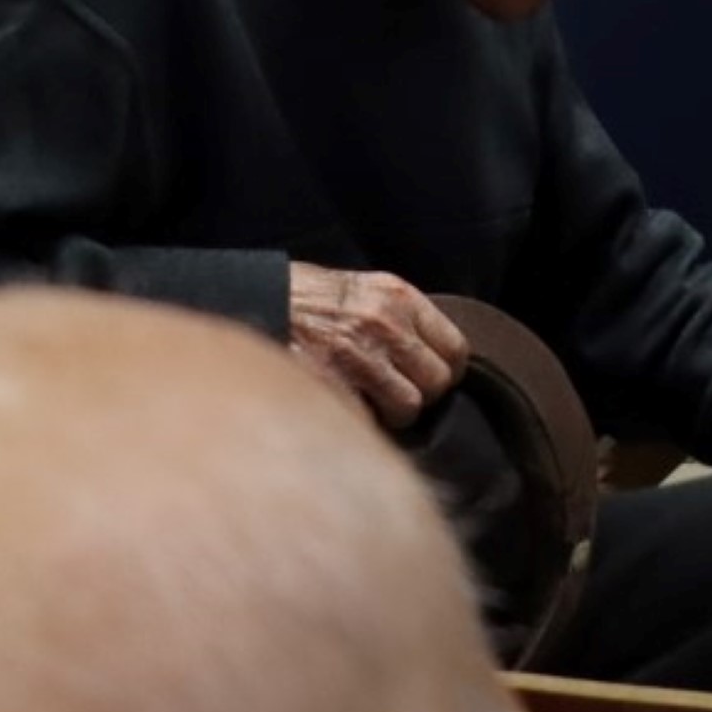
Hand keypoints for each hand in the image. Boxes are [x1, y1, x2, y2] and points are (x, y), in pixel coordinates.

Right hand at [286, 262, 468, 427]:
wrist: (255, 297)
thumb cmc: (307, 296)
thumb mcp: (364, 289)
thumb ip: (400, 317)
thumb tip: (428, 354)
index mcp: (400, 298)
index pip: (456, 348)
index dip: (447, 371)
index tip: (430, 379)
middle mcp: (386, 326)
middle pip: (438, 382)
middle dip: (423, 396)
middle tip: (400, 396)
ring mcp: (357, 357)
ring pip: (408, 406)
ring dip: (393, 415)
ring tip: (374, 407)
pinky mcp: (328, 384)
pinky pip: (366, 420)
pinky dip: (360, 422)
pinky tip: (346, 410)